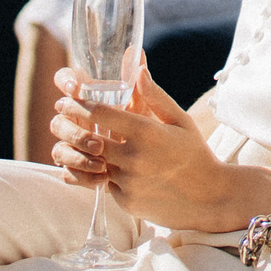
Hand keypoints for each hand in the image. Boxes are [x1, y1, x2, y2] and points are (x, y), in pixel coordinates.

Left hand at [47, 60, 238, 229]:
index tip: (67, 98)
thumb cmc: (194, 153)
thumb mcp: (180, 120)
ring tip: (80, 140)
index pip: (100, 113)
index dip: (79, 104)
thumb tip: (137, 68)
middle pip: (88, 138)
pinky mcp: (125, 201)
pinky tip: (106, 165)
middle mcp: (133, 157)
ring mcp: (128, 182)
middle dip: (71, 125)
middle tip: (62, 117)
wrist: (208, 198)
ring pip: (92, 162)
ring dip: (83, 150)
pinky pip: (103, 183)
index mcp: (146, 133)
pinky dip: (100, 172)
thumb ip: (155, 96)